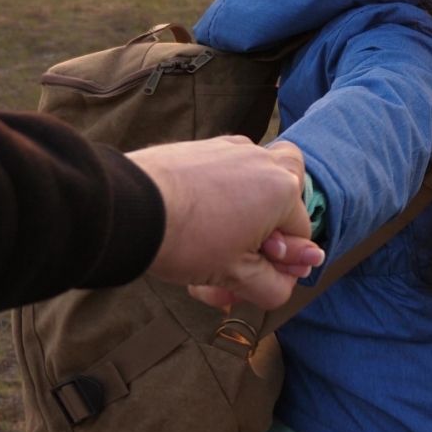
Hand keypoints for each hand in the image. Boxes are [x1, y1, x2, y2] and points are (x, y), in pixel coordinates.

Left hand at [129, 137, 323, 308]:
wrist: (130, 209)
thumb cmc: (186, 240)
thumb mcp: (236, 277)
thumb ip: (275, 284)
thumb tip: (292, 280)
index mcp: (283, 191)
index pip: (301, 236)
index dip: (279, 263)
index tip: (252, 278)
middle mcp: (265, 163)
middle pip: (283, 205)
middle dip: (267, 235)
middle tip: (238, 261)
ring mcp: (235, 150)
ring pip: (255, 190)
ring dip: (244, 220)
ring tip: (211, 249)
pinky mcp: (207, 147)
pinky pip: (229, 174)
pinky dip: (222, 199)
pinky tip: (197, 223)